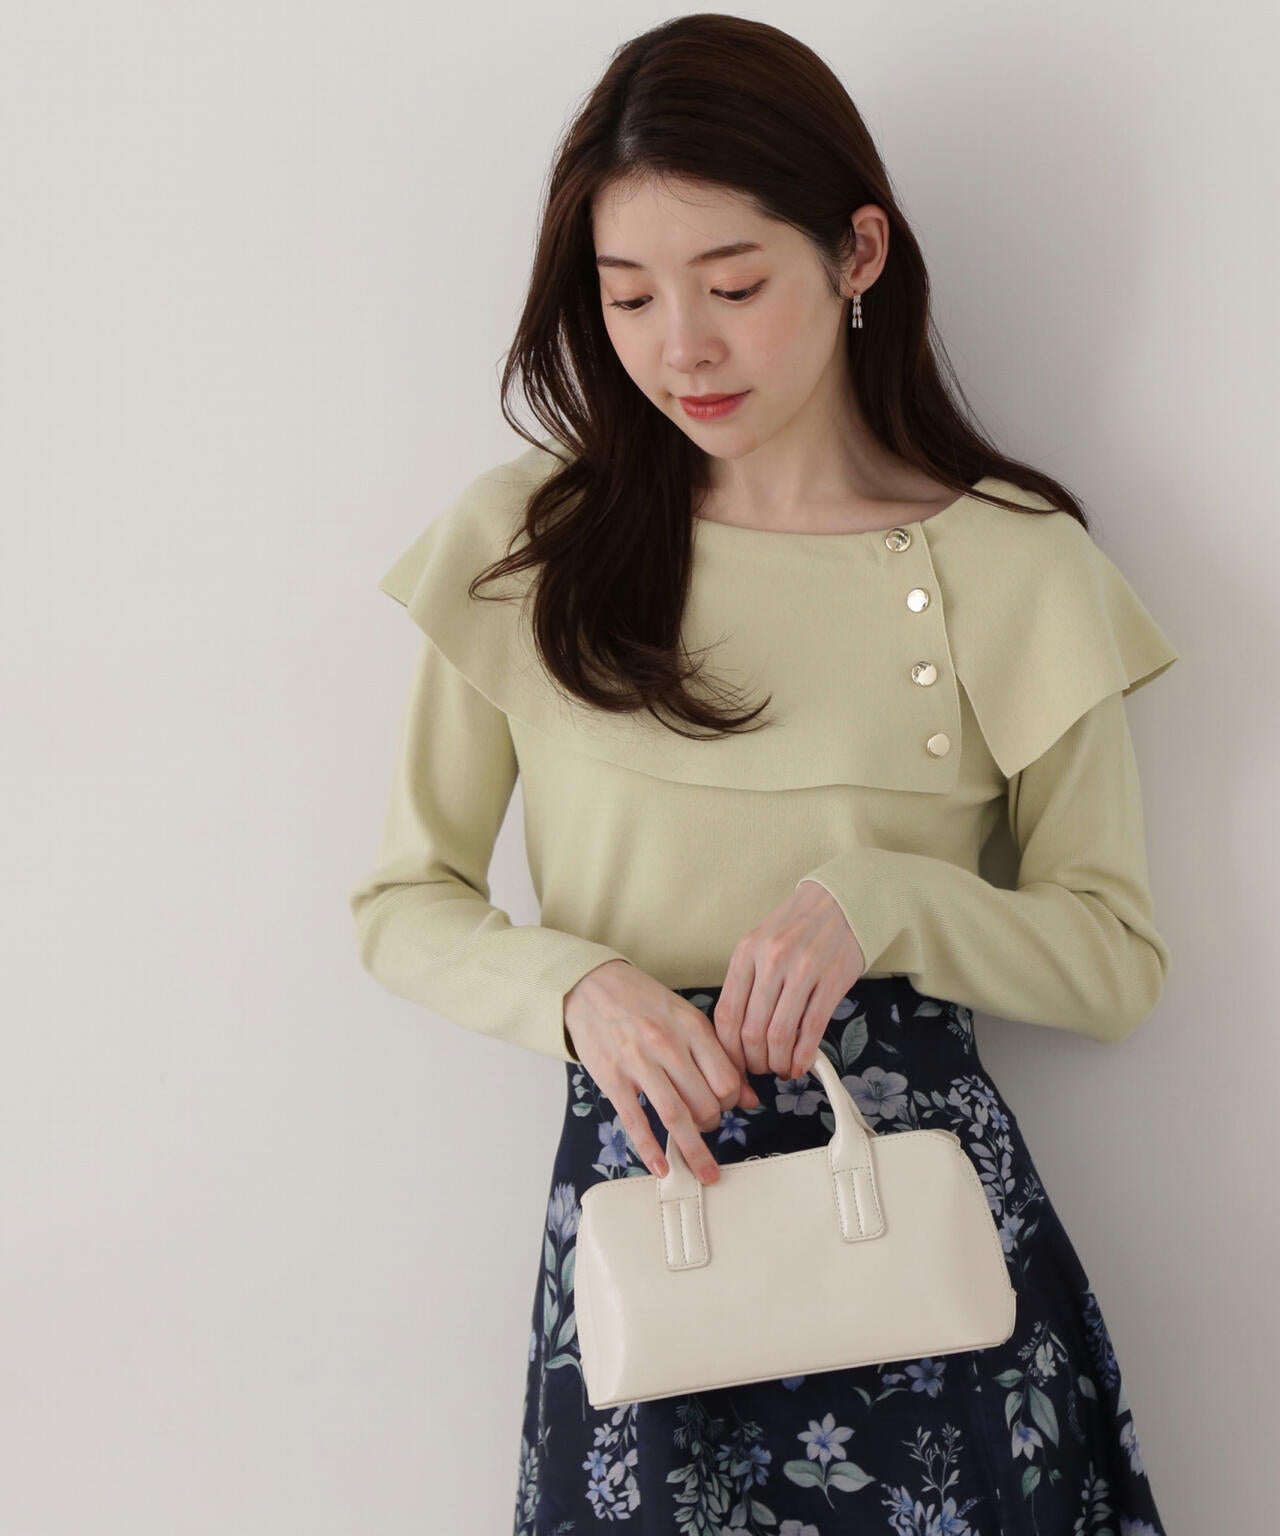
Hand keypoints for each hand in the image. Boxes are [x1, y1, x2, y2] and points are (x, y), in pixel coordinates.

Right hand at [563, 960, 760, 1185]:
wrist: (591, 985)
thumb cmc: (643, 1001)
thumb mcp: (686, 1017)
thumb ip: (718, 1055)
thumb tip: (748, 1097)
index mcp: (691, 1027)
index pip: (728, 1079)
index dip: (733, 1101)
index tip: (727, 1104)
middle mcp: (667, 1045)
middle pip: (706, 1103)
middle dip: (713, 1123)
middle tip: (707, 1123)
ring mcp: (638, 1062)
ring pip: (676, 1117)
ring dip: (694, 1150)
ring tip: (703, 1169)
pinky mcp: (612, 1078)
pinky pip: (635, 1121)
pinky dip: (650, 1149)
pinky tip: (661, 1167)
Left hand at [713, 880, 865, 1081]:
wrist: (837, 901)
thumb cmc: (794, 927)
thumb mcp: (758, 944)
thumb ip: (745, 983)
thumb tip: (734, 1036)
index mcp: (745, 953)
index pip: (727, 1014)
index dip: (728, 1050)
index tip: (734, 1066)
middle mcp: (771, 961)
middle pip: (751, 1030)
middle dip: (754, 1062)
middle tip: (760, 1070)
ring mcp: (803, 969)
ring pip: (780, 1034)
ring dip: (778, 1062)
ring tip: (781, 1068)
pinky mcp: (833, 979)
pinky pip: (813, 1028)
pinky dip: (804, 1055)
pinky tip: (801, 1064)